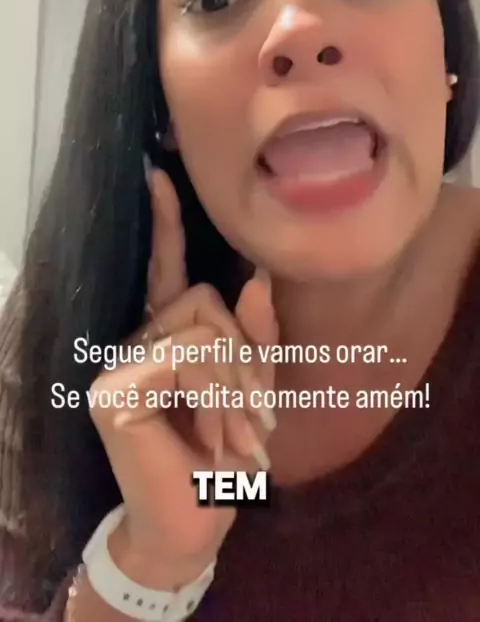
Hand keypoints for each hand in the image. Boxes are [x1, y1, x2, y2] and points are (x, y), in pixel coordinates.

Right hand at [88, 169, 277, 588]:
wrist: (196, 522)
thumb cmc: (226, 454)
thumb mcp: (256, 388)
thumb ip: (257, 335)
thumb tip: (254, 278)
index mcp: (166, 336)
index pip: (166, 270)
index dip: (165, 224)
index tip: (157, 173)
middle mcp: (137, 339)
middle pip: (206, 299)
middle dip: (246, 357)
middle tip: (256, 423)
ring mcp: (119, 361)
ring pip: (203, 327)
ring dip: (237, 385)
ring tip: (238, 439)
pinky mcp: (118, 388)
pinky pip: (189, 357)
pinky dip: (218, 397)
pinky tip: (212, 438)